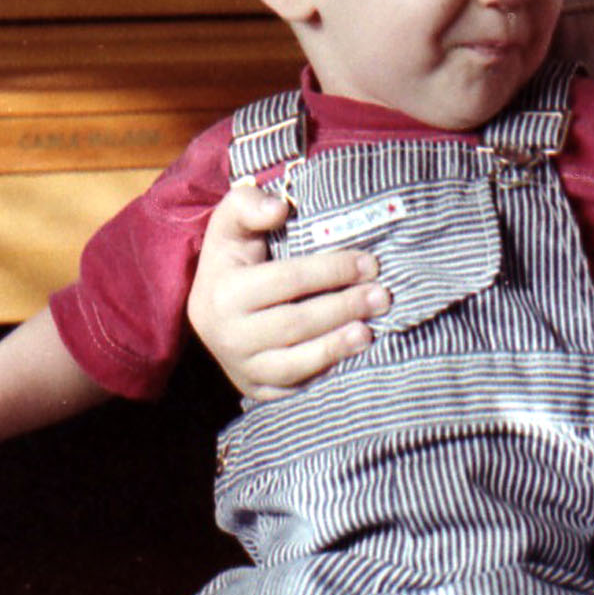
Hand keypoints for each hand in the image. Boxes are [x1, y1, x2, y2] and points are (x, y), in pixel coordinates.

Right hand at [187, 184, 391, 402]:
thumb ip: (249, 204)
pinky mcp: (256, 389)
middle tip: (382, 297)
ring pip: (294, 363)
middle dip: (344, 308)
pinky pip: (294, 387)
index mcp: (222, 291)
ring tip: (370, 332)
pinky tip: (352, 357)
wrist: (210, 311)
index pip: (287, 280)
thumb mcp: (231, 223)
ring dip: (337, 348)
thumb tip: (279, 208)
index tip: (370, 264)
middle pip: (296, 323)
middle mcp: (226, 335)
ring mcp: (241, 367)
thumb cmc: (233, 259)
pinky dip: (325, 373)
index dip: (332, 271)